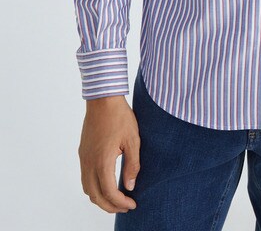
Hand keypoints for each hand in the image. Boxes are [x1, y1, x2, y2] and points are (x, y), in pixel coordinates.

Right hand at [78, 95, 139, 212]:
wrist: (103, 99)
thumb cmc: (120, 117)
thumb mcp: (133, 140)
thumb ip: (132, 165)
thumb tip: (130, 186)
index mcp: (102, 161)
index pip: (109, 192)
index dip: (120, 203)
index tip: (132, 204)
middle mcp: (89, 162)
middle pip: (95, 196)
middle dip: (110, 206)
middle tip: (125, 207)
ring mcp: (84, 157)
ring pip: (87, 188)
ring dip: (100, 198)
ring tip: (116, 199)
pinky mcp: (83, 152)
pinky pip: (85, 177)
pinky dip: (94, 187)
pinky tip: (106, 183)